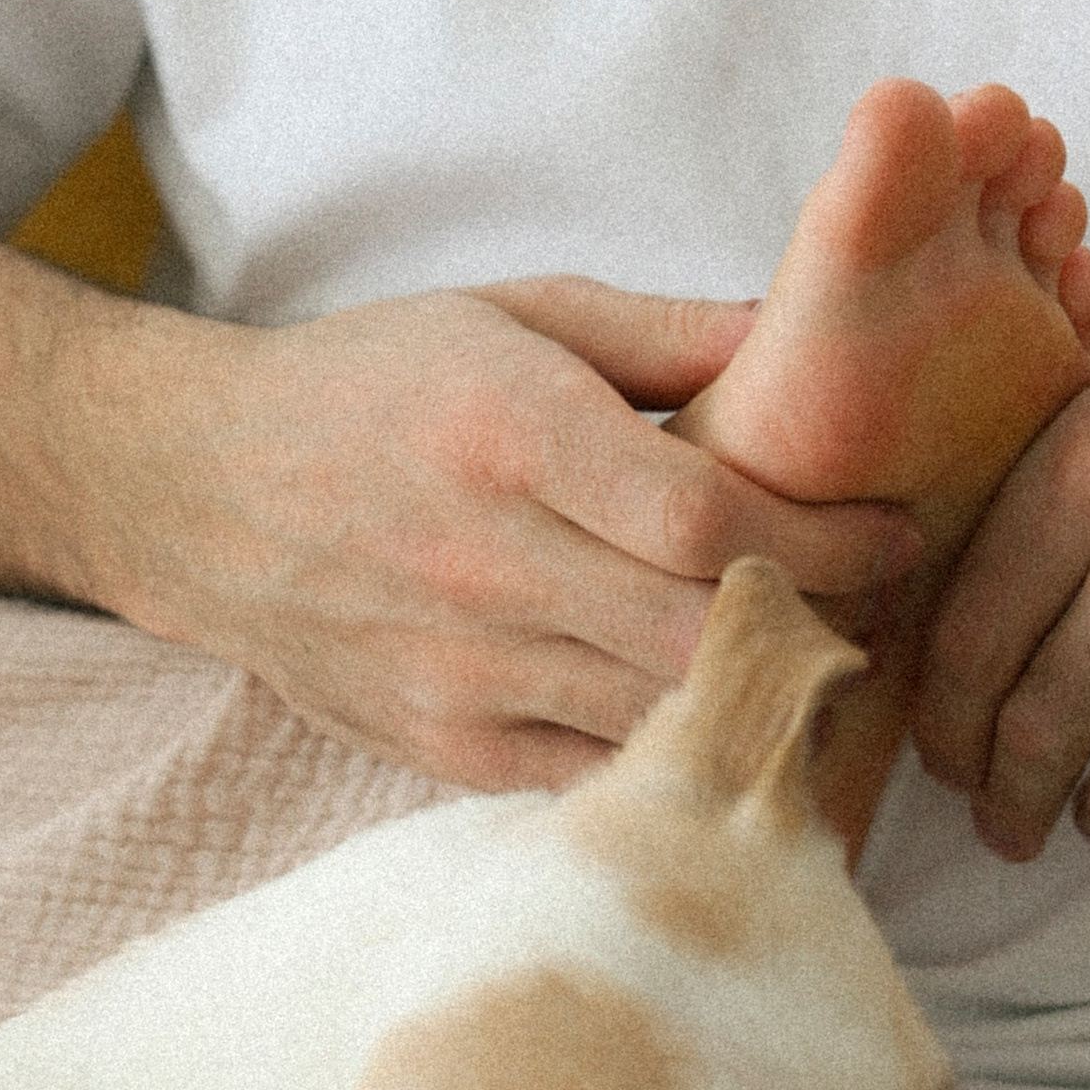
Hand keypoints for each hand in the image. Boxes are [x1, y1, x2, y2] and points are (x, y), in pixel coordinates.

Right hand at [102, 274, 920, 791]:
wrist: (192, 490)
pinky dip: (670, 757)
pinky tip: (719, 721)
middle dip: (821, 627)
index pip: (707, 522)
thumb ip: (669, 332)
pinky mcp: (443, 747)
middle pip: (700, 636)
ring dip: (759, 704)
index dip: (827, 540)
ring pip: (659, 722)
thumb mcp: (515, 312)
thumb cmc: (371, 384)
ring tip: (823, 663)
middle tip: (886, 607)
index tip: (896, 533)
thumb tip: (814, 337)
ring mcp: (460, 672)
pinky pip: (595, 777)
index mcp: (511, 437)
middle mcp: (487, 565)